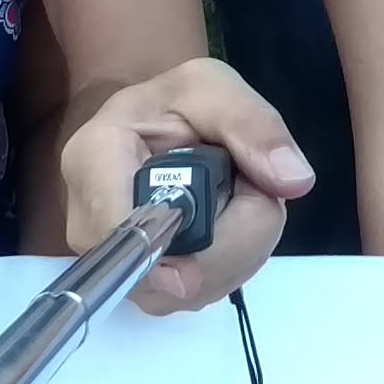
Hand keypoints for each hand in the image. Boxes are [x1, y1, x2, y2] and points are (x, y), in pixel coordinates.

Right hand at [60, 58, 315, 315]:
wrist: (156, 122)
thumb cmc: (177, 101)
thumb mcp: (215, 88)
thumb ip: (254, 125)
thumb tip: (293, 182)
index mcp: (95, 156)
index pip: (115, 228)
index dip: (162, 255)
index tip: (205, 263)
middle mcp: (90, 220)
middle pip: (157, 273)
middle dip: (229, 243)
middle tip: (254, 191)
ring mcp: (114, 260)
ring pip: (183, 291)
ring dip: (235, 254)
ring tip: (239, 201)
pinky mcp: (139, 283)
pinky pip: (191, 296)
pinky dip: (227, 268)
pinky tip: (229, 229)